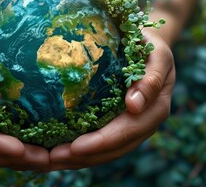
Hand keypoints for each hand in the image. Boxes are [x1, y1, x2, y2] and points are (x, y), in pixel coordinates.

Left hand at [49, 28, 174, 169]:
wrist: (149, 45)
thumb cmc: (149, 44)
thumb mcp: (156, 54)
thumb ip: (150, 78)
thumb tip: (134, 105)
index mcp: (155, 109)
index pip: (126, 132)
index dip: (101, 142)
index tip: (75, 147)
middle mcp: (144, 124)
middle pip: (114, 149)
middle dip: (83, 157)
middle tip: (52, 158)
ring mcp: (133, 128)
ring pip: (106, 152)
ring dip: (78, 159)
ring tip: (49, 160)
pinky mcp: (119, 125)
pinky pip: (101, 144)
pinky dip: (80, 151)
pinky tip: (58, 151)